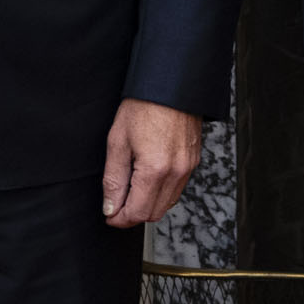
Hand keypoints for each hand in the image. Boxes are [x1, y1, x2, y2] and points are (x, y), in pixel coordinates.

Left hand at [103, 100, 203, 228]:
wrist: (170, 85)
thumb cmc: (144, 106)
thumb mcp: (117, 142)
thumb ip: (113, 179)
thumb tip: (111, 206)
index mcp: (155, 169)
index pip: (138, 212)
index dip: (120, 219)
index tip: (109, 215)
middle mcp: (176, 172)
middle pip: (154, 213)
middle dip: (133, 214)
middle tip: (116, 205)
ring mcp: (188, 167)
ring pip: (167, 203)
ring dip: (148, 204)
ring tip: (130, 190)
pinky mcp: (193, 161)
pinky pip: (177, 189)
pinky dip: (161, 192)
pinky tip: (147, 179)